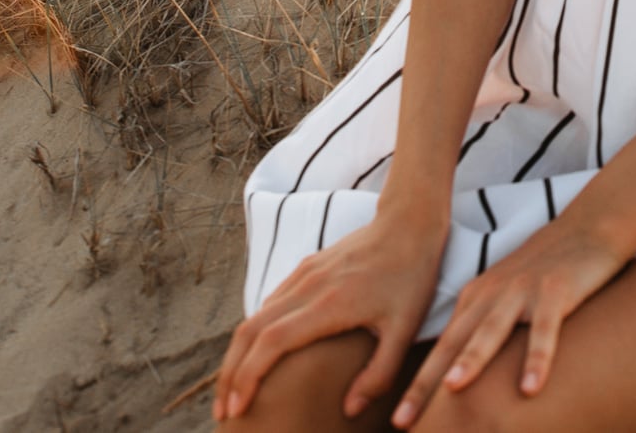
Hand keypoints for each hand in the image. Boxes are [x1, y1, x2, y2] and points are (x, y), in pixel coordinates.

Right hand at [214, 207, 447, 422]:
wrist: (409, 222)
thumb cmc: (412, 278)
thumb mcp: (406, 330)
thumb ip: (380, 373)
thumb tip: (349, 410)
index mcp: (329, 304)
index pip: (272, 342)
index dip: (248, 377)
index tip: (237, 408)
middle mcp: (307, 287)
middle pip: (249, 332)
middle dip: (230, 374)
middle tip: (224, 412)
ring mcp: (303, 274)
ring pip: (254, 316)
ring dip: (237, 355)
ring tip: (233, 391)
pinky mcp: (305, 267)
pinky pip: (269, 303)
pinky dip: (253, 334)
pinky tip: (255, 356)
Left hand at [387, 217, 627, 427]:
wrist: (588, 227)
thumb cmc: (546, 270)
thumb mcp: (508, 295)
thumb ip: (486, 327)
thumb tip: (465, 376)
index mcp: (476, 298)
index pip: (441, 347)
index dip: (418, 384)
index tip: (399, 420)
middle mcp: (492, 294)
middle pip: (454, 342)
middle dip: (425, 382)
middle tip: (402, 419)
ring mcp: (523, 291)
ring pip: (492, 330)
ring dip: (472, 358)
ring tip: (452, 388)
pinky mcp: (556, 291)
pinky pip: (544, 330)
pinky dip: (536, 358)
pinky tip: (530, 388)